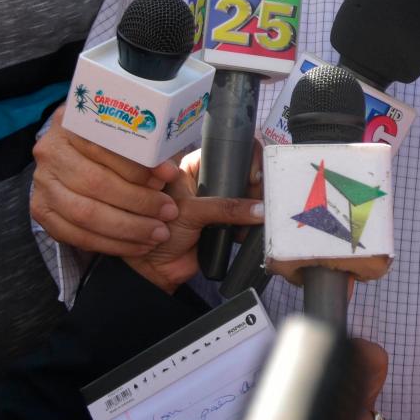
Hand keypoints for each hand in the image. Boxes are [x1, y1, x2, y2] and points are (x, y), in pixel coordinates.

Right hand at [31, 112, 262, 288]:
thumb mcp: (140, 142)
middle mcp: (51, 147)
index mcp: (76, 119)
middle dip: (138, 201)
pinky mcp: (41, 211)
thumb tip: (189, 151)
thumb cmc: (125, 160)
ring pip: (86, 212)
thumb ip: (154, 140)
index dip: (139, 163)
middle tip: (169, 211)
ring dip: (128, 226)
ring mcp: (42, 181)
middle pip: (96, 182)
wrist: (94, 184)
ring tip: (158, 231)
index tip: (170, 175)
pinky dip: (112, 242)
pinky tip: (138, 243)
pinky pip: (76, 233)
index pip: (104, 143)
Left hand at [123, 147, 269, 291]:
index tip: (253, 174)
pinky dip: (253, 222)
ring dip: (255, 204)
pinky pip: (246, 217)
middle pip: (240, 173)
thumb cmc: (162, 232)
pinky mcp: (226, 222)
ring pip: (246, 195)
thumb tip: (259, 209)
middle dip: (252, 184)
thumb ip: (223, 208)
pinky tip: (252, 227)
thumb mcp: (191, 212)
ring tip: (258, 213)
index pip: (224, 151)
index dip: (243, 158)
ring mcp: (218, 202)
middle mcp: (208, 181)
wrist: (159, 268)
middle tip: (260, 195)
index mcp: (193, 168)